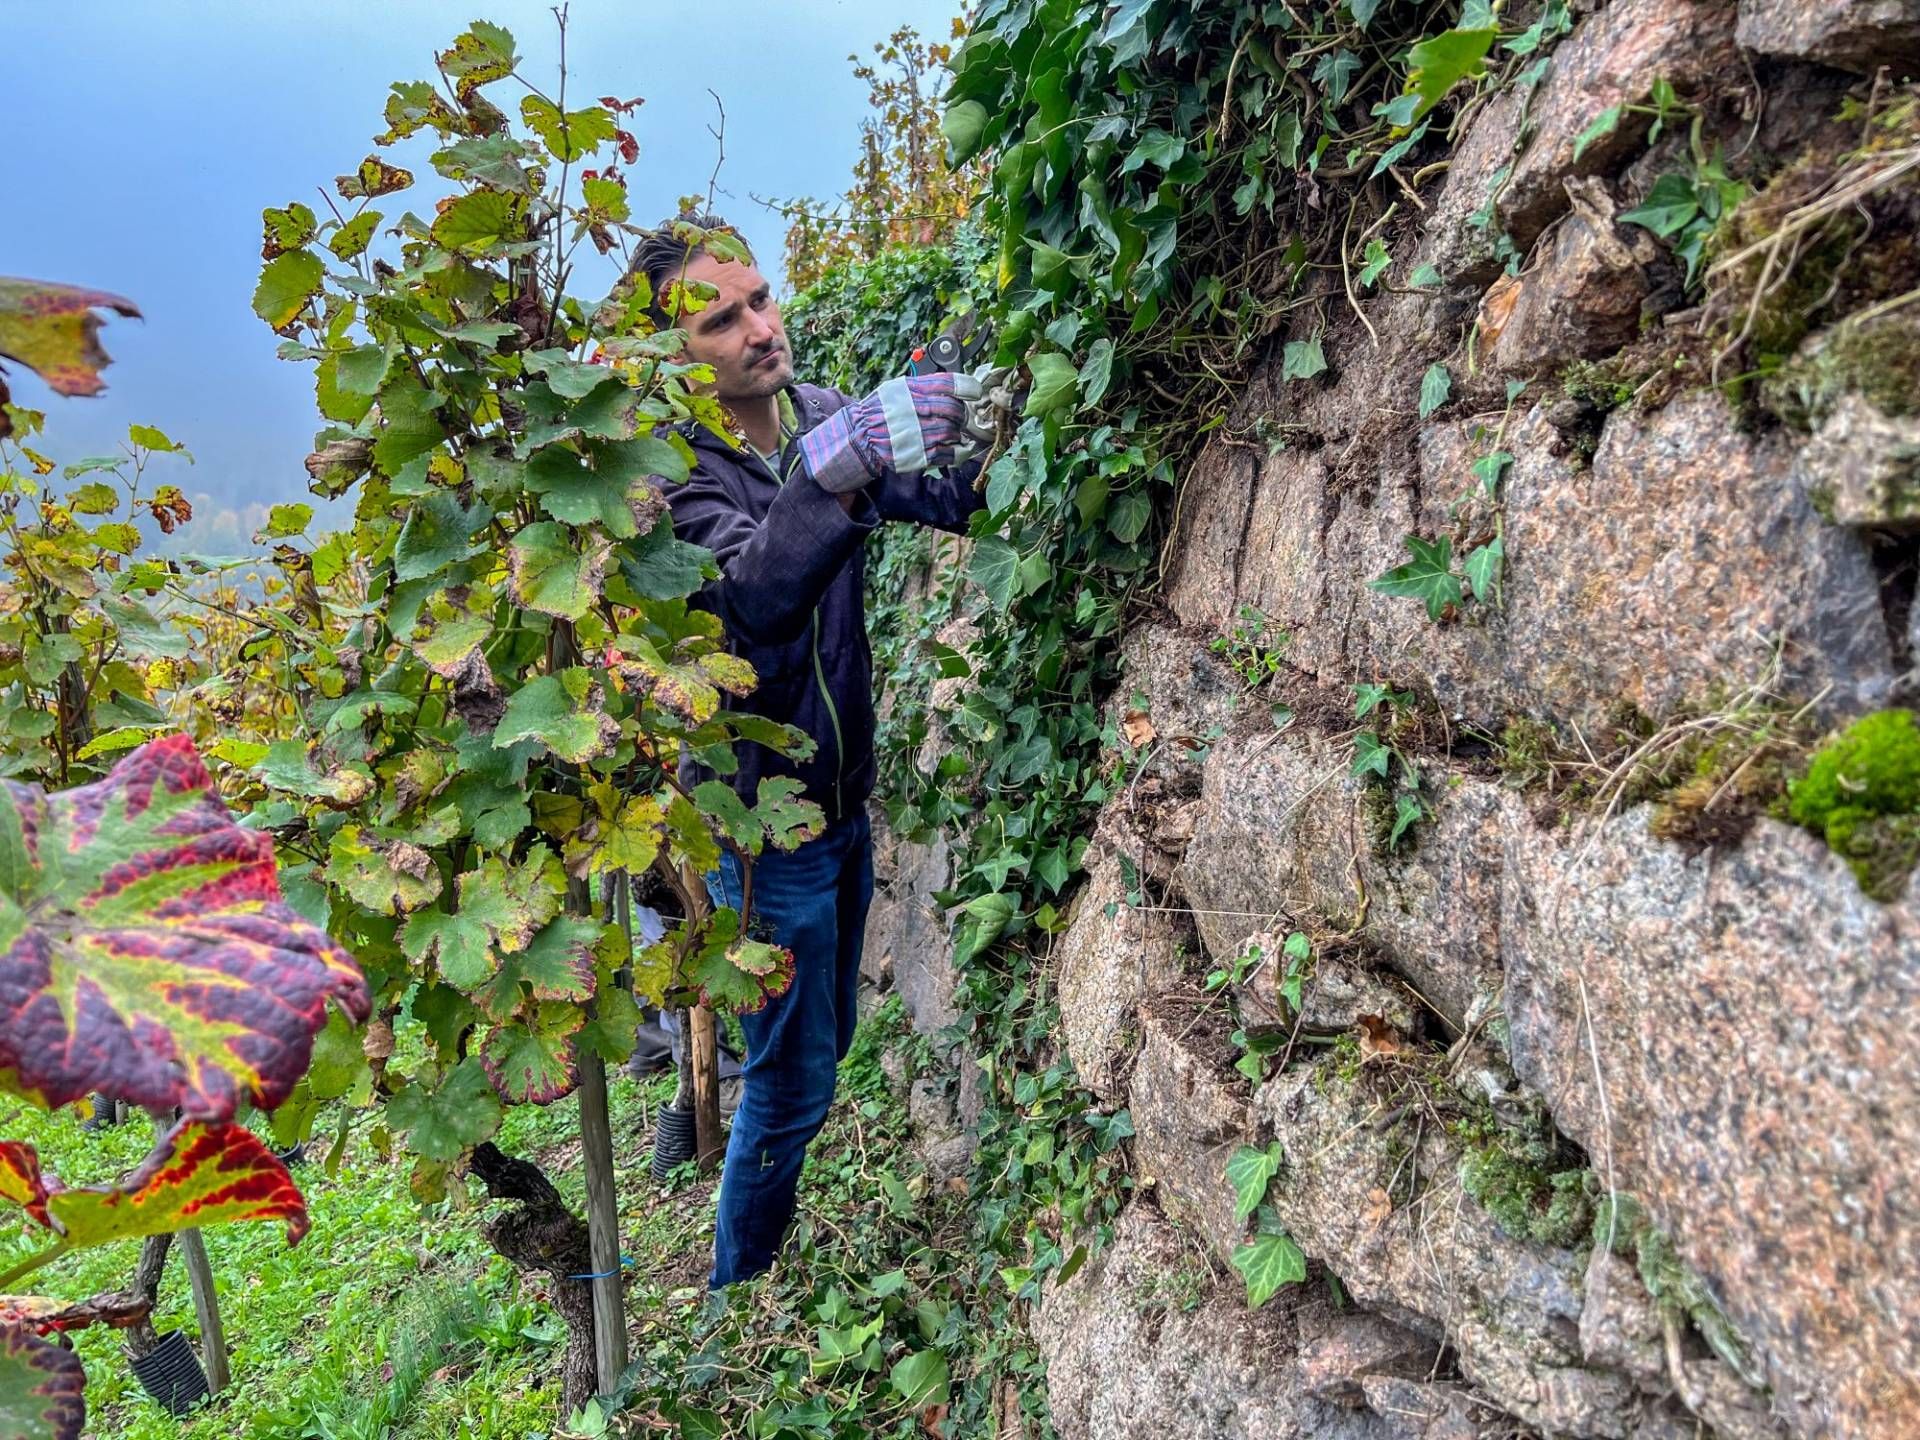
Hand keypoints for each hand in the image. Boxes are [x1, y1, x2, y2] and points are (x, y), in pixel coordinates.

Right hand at [799, 372, 984, 493]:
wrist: (860, 436)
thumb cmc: (881, 410)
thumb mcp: (898, 388)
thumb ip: (924, 386)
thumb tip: (954, 386)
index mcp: (910, 390)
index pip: (947, 383)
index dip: (968, 387)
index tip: (975, 392)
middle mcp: (914, 411)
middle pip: (954, 409)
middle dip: (961, 413)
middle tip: (961, 415)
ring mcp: (917, 434)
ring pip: (953, 431)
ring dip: (959, 431)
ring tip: (955, 430)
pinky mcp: (919, 455)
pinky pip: (950, 453)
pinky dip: (960, 451)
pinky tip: (961, 448)